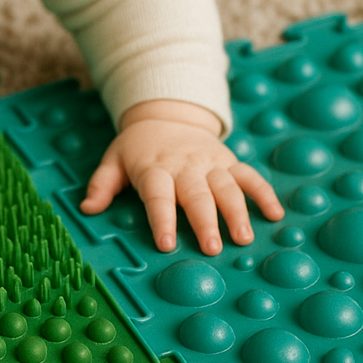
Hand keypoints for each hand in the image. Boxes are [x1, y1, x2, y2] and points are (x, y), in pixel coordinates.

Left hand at [79, 100, 283, 254]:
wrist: (165, 114)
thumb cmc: (137, 147)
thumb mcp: (113, 160)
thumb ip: (102, 184)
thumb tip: (87, 209)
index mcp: (154, 168)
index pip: (158, 195)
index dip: (162, 219)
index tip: (167, 244)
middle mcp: (184, 166)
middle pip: (196, 194)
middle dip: (205, 221)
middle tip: (211, 249)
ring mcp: (210, 163)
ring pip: (226, 187)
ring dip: (237, 212)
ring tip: (243, 239)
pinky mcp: (229, 161)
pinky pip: (249, 176)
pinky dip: (264, 194)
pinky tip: (275, 215)